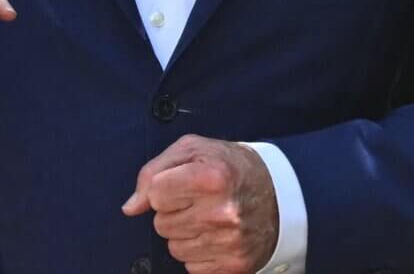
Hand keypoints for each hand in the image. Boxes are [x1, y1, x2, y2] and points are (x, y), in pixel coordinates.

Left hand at [121, 135, 279, 273]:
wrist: (281, 194)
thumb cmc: (230, 167)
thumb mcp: (193, 150)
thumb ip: (153, 172)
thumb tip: (131, 207)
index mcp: (212, 178)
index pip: (155, 194)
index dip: (163, 188)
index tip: (181, 184)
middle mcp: (222, 212)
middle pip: (161, 224)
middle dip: (173, 212)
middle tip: (197, 201)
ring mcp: (230, 242)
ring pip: (174, 248)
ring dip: (184, 234)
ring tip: (206, 218)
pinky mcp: (235, 265)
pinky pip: (192, 267)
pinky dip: (199, 254)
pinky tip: (215, 237)